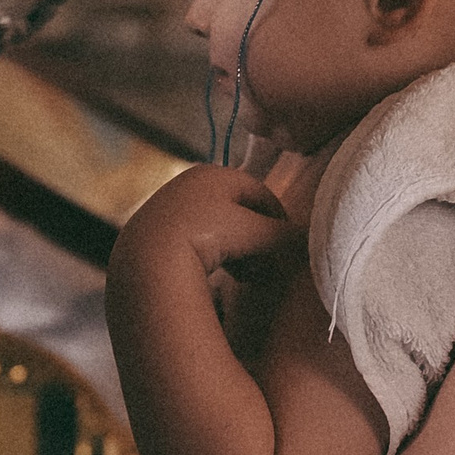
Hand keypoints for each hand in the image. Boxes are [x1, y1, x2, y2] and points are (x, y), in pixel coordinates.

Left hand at [113, 165, 303, 296]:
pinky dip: (212, 257)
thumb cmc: (208, 237)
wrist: (148, 258)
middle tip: (267, 268)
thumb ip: (284, 234)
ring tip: (246, 278)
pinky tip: (219, 280)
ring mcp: (168, 206)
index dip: (279, 222)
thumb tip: (306, 239)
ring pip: (217, 230)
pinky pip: (194, 242)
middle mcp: (189, 183)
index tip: (288, 249)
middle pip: (239, 212)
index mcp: (215, 173)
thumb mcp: (257, 234)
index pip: (261, 194)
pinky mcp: (154, 232)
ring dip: (237, 252)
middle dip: (257, 240)